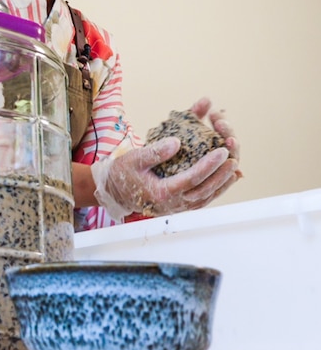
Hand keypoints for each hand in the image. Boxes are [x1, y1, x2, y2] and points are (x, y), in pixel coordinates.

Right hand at [90, 103, 240, 218]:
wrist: (115, 192)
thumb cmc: (124, 173)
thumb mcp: (134, 158)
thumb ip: (155, 151)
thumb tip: (177, 143)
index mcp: (161, 192)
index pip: (191, 178)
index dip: (209, 165)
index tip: (221, 151)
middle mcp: (172, 203)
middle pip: (204, 190)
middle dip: (221, 174)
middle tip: (233, 157)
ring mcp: (177, 206)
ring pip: (206, 197)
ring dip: (222, 182)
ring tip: (234, 167)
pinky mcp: (180, 205)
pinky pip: (202, 199)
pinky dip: (215, 189)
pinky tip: (224, 178)